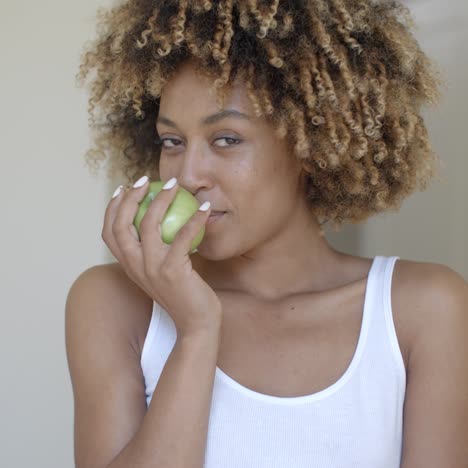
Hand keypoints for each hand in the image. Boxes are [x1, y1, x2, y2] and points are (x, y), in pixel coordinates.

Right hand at [102, 177, 222, 337]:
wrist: (196, 325)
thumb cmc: (183, 295)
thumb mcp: (160, 273)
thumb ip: (154, 252)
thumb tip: (159, 223)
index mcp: (129, 266)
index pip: (109, 233)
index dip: (111, 208)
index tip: (123, 188)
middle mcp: (136, 267)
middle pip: (121, 225)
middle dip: (129, 198)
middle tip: (145, 180)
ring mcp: (153, 270)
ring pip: (149, 225)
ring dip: (161, 199)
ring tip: (175, 184)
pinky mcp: (174, 272)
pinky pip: (182, 237)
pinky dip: (194, 219)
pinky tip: (205, 208)